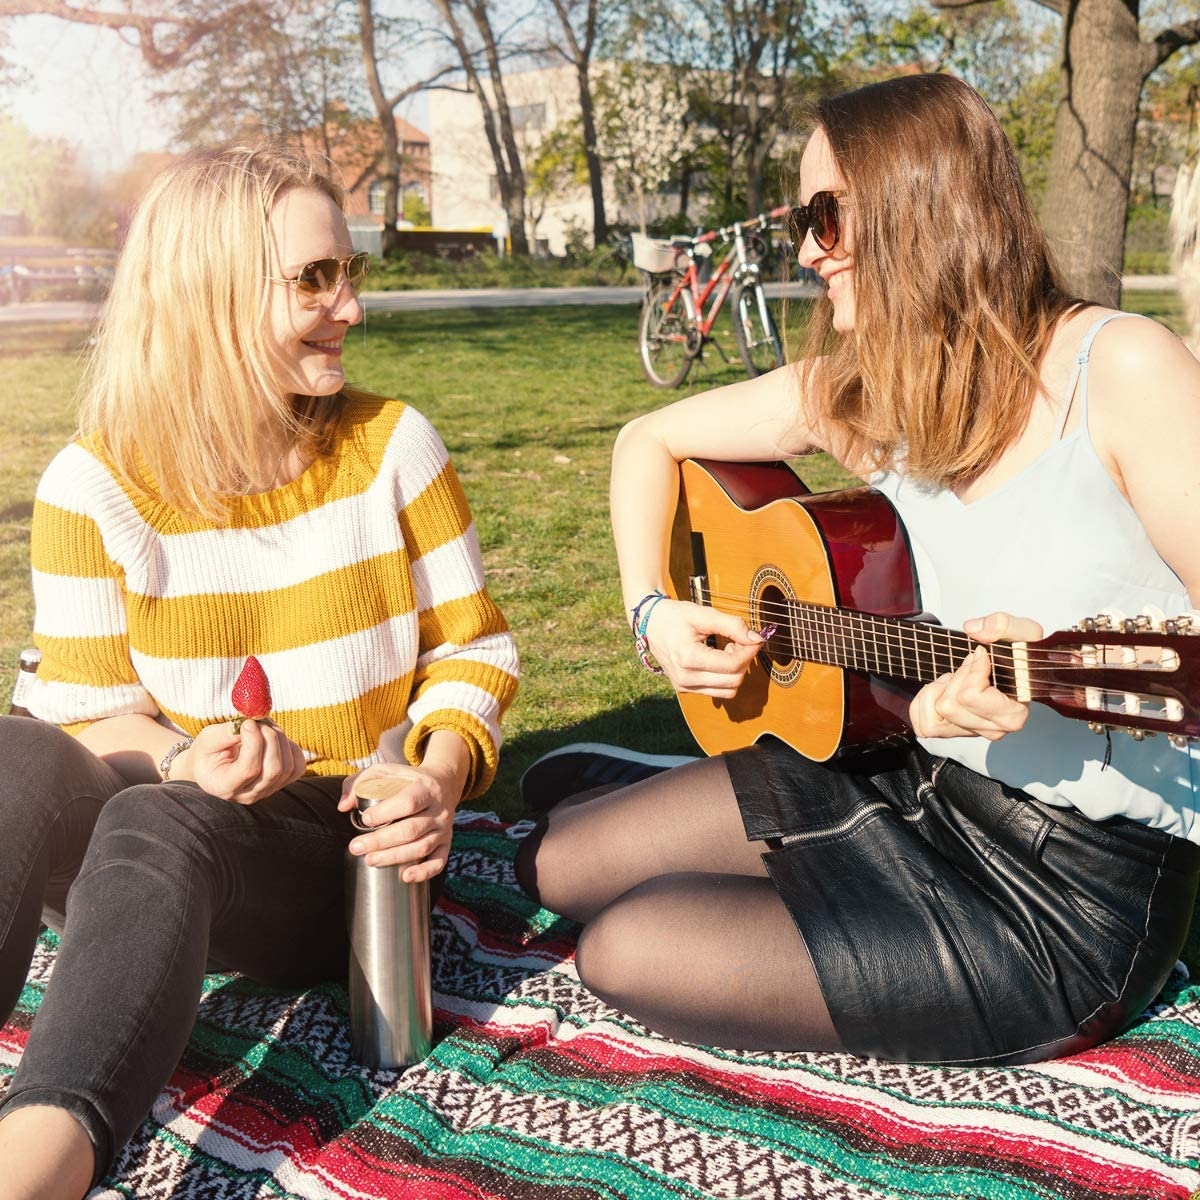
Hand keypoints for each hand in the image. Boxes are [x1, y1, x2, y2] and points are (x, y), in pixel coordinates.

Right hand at [173, 719, 307, 802]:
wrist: (212, 765)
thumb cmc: (207, 752)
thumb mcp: (208, 740)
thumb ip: (226, 733)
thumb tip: (252, 724)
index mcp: (224, 786)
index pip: (249, 770)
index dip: (254, 743)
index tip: (248, 723)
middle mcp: (248, 795)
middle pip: (273, 771)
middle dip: (270, 739)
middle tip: (260, 721)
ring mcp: (267, 791)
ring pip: (288, 768)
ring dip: (280, 740)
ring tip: (265, 726)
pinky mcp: (281, 783)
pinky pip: (298, 766)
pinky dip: (291, 748)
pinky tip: (275, 738)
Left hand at [339, 762, 456, 883]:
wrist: (445, 783)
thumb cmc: (407, 780)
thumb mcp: (385, 772)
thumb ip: (360, 783)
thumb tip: (343, 806)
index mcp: (425, 788)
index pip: (408, 802)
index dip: (385, 813)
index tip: (364, 819)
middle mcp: (438, 809)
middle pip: (411, 829)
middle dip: (381, 841)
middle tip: (356, 847)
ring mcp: (443, 828)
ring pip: (421, 847)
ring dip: (394, 857)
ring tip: (369, 860)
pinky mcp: (446, 843)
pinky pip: (439, 861)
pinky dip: (424, 872)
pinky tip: (406, 877)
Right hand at [644, 598, 765, 697]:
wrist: (650, 624)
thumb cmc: (675, 616)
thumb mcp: (703, 614)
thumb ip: (732, 625)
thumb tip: (756, 639)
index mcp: (689, 658)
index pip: (733, 664)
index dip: (750, 651)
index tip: (754, 637)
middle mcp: (686, 678)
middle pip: (734, 680)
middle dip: (744, 660)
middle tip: (740, 642)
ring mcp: (684, 686)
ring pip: (728, 691)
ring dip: (736, 671)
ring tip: (728, 650)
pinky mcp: (685, 689)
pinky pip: (717, 691)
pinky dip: (725, 677)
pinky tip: (719, 659)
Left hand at [909, 611, 1042, 740]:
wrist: (1015, 668)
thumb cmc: (1019, 657)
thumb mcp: (1023, 632)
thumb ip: (1004, 625)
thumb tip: (974, 630)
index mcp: (1012, 714)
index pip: (969, 696)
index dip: (970, 671)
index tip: (982, 657)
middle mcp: (994, 729)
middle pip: (949, 706)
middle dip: (955, 678)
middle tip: (969, 667)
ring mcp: (972, 732)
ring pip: (934, 719)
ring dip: (938, 693)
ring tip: (955, 680)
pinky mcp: (954, 732)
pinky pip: (923, 726)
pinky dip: (925, 704)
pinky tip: (942, 690)